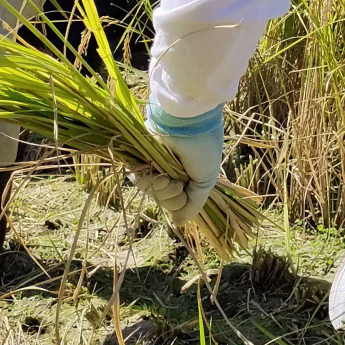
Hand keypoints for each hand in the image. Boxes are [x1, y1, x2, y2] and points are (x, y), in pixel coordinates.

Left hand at [136, 102, 222, 224]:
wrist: (190, 121)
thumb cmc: (202, 148)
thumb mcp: (205, 180)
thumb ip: (193, 204)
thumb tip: (178, 223)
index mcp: (185, 176)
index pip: (176, 201)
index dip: (180, 203)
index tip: (185, 191)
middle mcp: (169, 171)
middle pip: (163, 200)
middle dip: (171, 198)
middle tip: (178, 184)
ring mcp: (155, 165)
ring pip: (152, 192)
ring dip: (162, 191)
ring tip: (169, 180)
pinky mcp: (141, 158)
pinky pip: (140, 180)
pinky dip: (149, 183)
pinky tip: (160, 176)